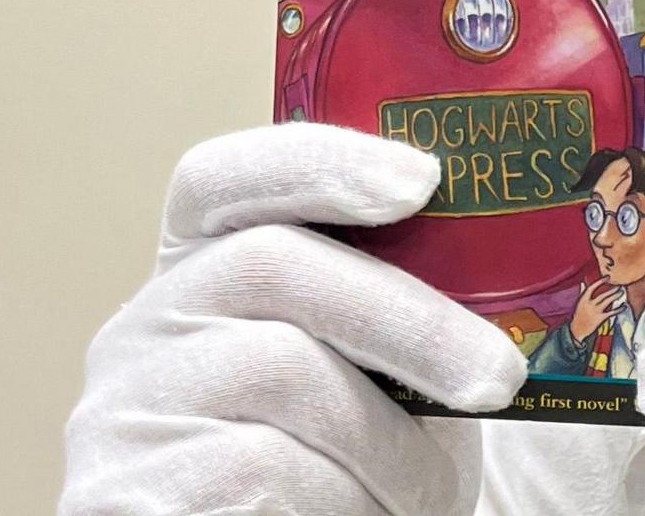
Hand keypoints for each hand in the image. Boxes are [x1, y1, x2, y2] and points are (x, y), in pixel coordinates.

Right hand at [60, 123, 528, 515]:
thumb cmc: (361, 467)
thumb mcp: (387, 372)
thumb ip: (413, 299)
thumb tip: (523, 235)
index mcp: (204, 271)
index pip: (223, 178)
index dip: (319, 162)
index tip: (422, 180)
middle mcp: (146, 325)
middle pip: (271, 264)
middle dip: (406, 319)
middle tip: (499, 377)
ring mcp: (124, 408)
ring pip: (278, 372)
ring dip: (385, 439)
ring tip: (428, 491)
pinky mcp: (122, 492)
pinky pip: (255, 468)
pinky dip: (338, 498)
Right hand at [569, 279, 628, 342]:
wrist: (577, 331)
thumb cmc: (578, 316)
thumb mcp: (579, 304)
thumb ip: (582, 293)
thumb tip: (583, 283)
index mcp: (583, 300)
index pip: (592, 287)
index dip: (600, 281)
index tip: (607, 277)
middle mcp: (589, 304)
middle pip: (603, 294)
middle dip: (612, 289)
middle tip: (619, 285)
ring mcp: (595, 311)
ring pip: (608, 301)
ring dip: (616, 295)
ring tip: (622, 292)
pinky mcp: (601, 318)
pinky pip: (612, 312)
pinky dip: (619, 309)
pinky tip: (624, 306)